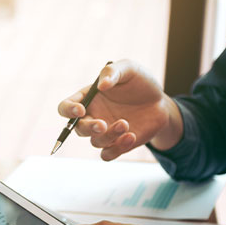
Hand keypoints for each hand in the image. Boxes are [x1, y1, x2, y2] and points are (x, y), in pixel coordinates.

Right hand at [57, 59, 183, 160]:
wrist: (160, 102)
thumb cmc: (140, 82)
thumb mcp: (128, 69)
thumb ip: (112, 72)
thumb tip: (101, 85)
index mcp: (87, 98)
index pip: (66, 107)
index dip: (68, 110)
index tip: (80, 110)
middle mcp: (92, 117)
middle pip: (78, 129)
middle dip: (88, 128)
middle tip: (102, 124)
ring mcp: (104, 133)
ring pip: (95, 142)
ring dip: (109, 136)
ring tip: (126, 123)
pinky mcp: (117, 145)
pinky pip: (107, 155)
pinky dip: (117, 149)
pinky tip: (131, 136)